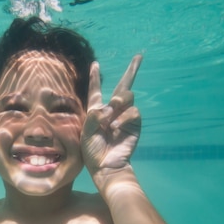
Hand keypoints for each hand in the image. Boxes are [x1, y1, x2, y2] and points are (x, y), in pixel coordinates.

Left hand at [81, 55, 142, 176]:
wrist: (105, 165)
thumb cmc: (92, 151)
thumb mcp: (85, 132)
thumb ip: (94, 116)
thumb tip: (110, 106)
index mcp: (96, 111)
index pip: (96, 90)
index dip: (95, 78)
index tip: (95, 64)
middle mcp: (112, 111)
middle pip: (124, 85)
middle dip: (132, 69)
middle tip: (138, 58)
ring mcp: (124, 117)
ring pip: (127, 96)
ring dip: (119, 102)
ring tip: (111, 113)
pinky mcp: (134, 125)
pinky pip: (133, 112)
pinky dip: (123, 118)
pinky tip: (115, 128)